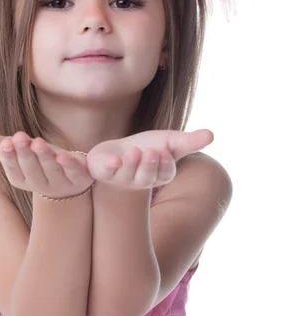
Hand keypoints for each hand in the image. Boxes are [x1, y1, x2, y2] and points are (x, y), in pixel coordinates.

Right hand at [0, 128, 93, 197]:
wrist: (72, 177)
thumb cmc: (38, 162)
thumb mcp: (16, 151)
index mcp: (22, 179)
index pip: (13, 170)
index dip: (9, 157)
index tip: (5, 142)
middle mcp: (40, 185)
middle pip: (31, 169)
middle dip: (24, 154)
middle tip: (18, 137)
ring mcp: (61, 184)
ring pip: (51, 170)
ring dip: (44, 157)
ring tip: (37, 142)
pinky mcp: (81, 179)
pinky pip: (74, 172)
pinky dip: (69, 165)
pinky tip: (64, 155)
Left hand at [86, 128, 213, 189]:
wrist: (116, 153)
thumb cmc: (147, 148)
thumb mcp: (168, 141)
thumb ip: (189, 141)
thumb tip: (212, 135)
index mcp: (158, 174)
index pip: (164, 174)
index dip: (165, 165)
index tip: (165, 152)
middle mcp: (140, 180)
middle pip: (147, 178)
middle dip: (149, 166)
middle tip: (152, 151)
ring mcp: (121, 178)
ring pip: (128, 176)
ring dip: (132, 164)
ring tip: (135, 151)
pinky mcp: (104, 172)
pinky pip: (106, 172)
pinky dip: (110, 167)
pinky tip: (114, 160)